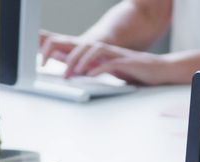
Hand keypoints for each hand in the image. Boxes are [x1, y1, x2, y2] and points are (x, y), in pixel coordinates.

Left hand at [40, 31, 180, 84]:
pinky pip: (108, 63)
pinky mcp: (126, 62)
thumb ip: (94, 70)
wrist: (160, 70)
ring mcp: (115, 54)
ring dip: (79, 62)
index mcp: (98, 53)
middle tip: (47, 64)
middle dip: (62, 54)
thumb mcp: (110, 71)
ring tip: (70, 75)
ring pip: (91, 51)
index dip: (56, 46)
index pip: (73, 46)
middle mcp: (104, 50)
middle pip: (78, 46)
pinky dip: (98, 69)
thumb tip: (77, 75)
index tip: (39, 52)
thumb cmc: (135, 72)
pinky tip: (90, 76)